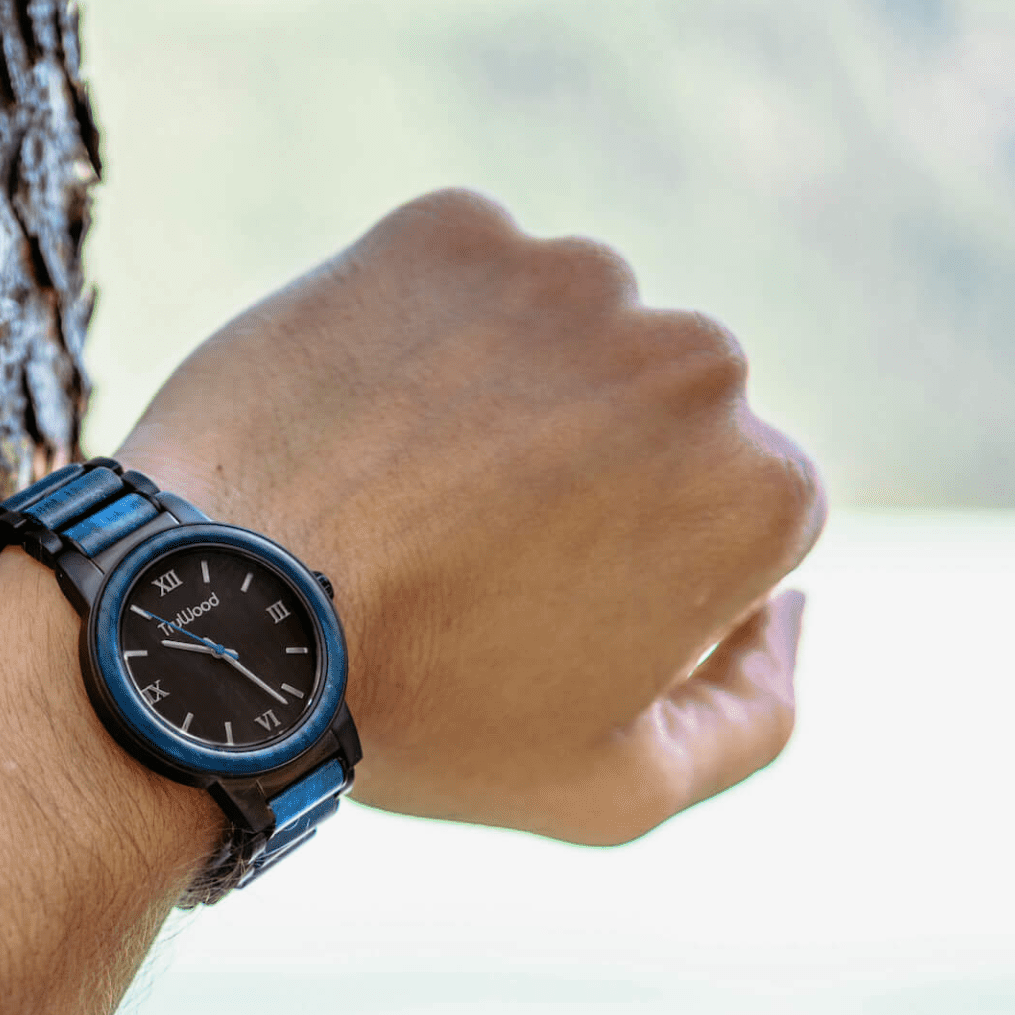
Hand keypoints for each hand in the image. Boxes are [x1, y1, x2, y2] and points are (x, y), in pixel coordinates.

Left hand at [120, 190, 824, 844]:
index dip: (645, 573)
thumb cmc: (417, 715)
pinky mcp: (451, 227)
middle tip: (465, 550)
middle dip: (592, 473)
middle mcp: (695, 355)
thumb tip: (797, 606)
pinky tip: (362, 419)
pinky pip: (462, 281)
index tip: (541, 608)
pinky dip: (427, 335)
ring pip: (565, 337)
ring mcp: (569, 276)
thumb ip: (757, 712)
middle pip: (661, 414)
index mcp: (760, 487)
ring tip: (404, 486)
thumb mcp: (614, 787)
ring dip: (513, 396)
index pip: (740, 516)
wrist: (217, 612)